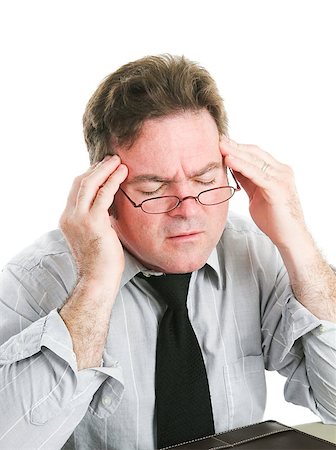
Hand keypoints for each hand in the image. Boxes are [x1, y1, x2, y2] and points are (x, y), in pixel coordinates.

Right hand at [59, 155, 127, 284]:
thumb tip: (109, 206)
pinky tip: (123, 172)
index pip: (76, 190)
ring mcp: (79, 218)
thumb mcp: (95, 235)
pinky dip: (113, 180)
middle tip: (112, 159)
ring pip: (89, 183)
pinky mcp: (93, 222)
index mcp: (68, 219)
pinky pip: (104, 194)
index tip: (104, 168)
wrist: (98, 279)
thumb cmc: (101, 261)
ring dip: (105, 169)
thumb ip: (97, 219)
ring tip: (118, 161)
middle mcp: (69, 216)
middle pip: (80, 182)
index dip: (90, 175)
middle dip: (97, 168)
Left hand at [220, 136, 308, 248]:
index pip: (255, 153)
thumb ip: (247, 180)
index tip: (221, 142)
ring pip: (254, 161)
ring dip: (236, 152)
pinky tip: (229, 160)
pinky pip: (257, 174)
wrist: (289, 237)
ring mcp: (281, 178)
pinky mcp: (278, 188)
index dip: (237, 147)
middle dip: (234, 146)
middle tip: (217, 139)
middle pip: (254, 153)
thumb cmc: (274, 219)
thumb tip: (232, 168)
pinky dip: (242, 166)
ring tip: (220, 146)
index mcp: (277, 171)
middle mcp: (281, 171)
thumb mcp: (256, 194)